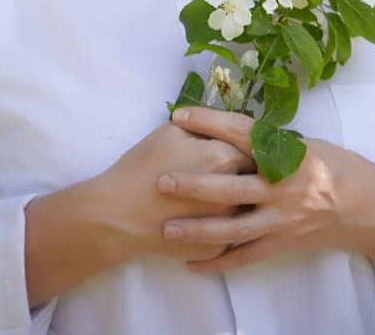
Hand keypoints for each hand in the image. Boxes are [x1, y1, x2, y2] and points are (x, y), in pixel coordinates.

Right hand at [92, 111, 258, 264]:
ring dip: (244, 201)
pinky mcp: (217, 249)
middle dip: (251, 173)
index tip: (240, 145)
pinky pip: (232, 234)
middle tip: (241, 170)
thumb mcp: (171, 131)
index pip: (251, 146)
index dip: (245, 145)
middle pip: (256, 179)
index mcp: (224, 157)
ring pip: (249, 209)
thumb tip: (225, 129)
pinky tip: (213, 219)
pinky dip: (226, 226)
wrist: (118, 214)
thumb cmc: (142, 166)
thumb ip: (205, 126)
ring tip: (231, 195)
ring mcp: (228, 225)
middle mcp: (234, 193)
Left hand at [158, 105, 374, 274]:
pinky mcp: (283, 243)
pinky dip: (218, 262)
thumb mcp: (305, 144)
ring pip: (233, 228)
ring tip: (166, 229)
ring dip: (198, 229)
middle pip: (231, 186)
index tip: (180, 116)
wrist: (365, 205)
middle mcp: (284, 187)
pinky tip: (192, 264)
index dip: (210, 123)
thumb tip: (226, 128)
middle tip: (161, 181)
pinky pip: (245, 256)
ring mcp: (283, 219)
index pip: (242, 134)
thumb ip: (268, 142)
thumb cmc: (333, 166)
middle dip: (194, 185)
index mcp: (289, 154)